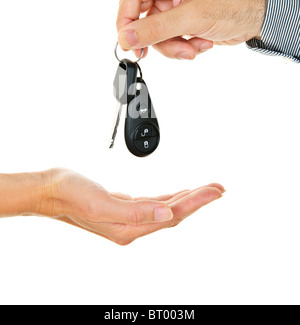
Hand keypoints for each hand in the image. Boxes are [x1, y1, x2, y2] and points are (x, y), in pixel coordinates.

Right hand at [37, 168, 223, 244]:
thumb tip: (167, 216)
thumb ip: (135, 211)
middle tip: (219, 188)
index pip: (173, 215)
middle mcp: (132, 226)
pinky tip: (176, 195)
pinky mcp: (124, 207)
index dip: (196, 202)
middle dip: (198, 200)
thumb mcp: (101, 203)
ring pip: (166, 209)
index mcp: (129, 227)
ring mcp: (128, 218)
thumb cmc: (71, 194)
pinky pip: (154, 205)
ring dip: (187, 199)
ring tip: (206, 190)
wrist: (51, 189)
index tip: (215, 190)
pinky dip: (169, 199)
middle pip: (174, 214)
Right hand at [117, 0, 265, 59]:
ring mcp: (174, 4)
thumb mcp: (191, 17)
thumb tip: (126, 37)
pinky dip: (181, 47)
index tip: (127, 42)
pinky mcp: (180, 19)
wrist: (257, 17)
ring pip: (155, 32)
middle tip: (151, 53)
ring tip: (192, 48)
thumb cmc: (233, 5)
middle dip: (154, 38)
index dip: (126, 20)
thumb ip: (156, 29)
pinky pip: (168, 38)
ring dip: (172, 46)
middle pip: (142, 16)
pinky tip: (199, 44)